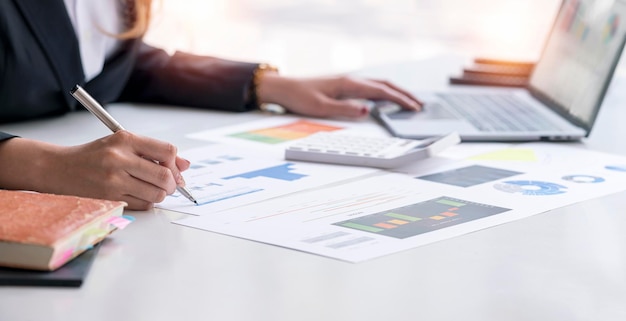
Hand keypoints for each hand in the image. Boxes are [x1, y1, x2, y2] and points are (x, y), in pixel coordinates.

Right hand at [0, 131, 190, 209]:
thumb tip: (186, 164)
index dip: (176, 163)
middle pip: (165, 176)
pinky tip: (137, 194)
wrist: (58, 168)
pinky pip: (143, 204)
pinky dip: (147, 202)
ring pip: (157, 193)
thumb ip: (154, 152)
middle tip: (169, 184)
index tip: (175, 170)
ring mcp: (113, 180)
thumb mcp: (122, 144)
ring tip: (150, 188)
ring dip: (160, 194)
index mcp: (125, 140)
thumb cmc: (93, 156)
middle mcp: (119, 159)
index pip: (167, 151)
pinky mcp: (109, 197)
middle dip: (173, 183)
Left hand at [257, 74, 421, 117]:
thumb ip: (345, 109)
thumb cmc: (299, 97)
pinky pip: (369, 87)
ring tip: (409, 101)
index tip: (414, 107)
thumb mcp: (320, 107)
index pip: (381, 91)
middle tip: (420, 104)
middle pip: (384, 84)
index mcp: (348, 84)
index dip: (400, 100)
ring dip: (395, 92)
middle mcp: (350, 80)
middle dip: (404, 94)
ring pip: (378, 84)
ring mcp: (347, 82)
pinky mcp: (343, 86)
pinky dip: (383, 92)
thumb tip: (367, 110)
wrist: (283, 88)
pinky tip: (386, 99)